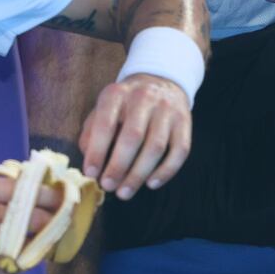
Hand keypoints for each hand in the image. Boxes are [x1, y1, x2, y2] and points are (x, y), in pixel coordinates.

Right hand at [0, 175, 59, 273]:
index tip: (62, 198)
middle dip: (51, 220)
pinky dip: (23, 261)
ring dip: (40, 243)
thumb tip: (33, 184)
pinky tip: (27, 256)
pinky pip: (12, 267)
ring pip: (25, 245)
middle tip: (61, 221)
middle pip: (33, 218)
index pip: (29, 190)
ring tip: (47, 239)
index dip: (50, 196)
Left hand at [78, 73, 191, 200]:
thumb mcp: (104, 108)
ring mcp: (167, 109)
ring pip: (156, 146)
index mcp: (117, 94)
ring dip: (139, 174)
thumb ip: (92, 132)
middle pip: (133, 137)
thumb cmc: (125, 104)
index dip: (97, 151)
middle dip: (118, 166)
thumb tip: (90, 164)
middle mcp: (143, 98)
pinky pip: (179, 151)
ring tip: (125, 192)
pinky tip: (151, 184)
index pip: (105, 123)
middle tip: (108, 186)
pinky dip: (166, 171)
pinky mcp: (184, 122)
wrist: (160, 81)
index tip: (91, 174)